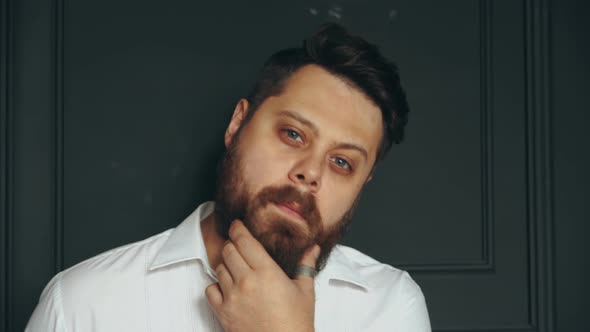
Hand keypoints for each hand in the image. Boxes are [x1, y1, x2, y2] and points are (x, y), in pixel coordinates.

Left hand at [205, 220, 320, 331]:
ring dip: (226, 265)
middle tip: (239, 247)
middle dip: (233, 245)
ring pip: (219, 268)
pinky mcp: (223, 312)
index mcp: (267, 271)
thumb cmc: (297, 322)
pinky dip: (216, 286)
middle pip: (229, 250)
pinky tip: (228, 288)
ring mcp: (232, 297)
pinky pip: (210, 290)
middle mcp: (247, 281)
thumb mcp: (305, 291)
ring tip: (237, 269)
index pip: (244, 240)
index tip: (237, 225)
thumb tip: (313, 248)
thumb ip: (306, 265)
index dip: (238, 229)